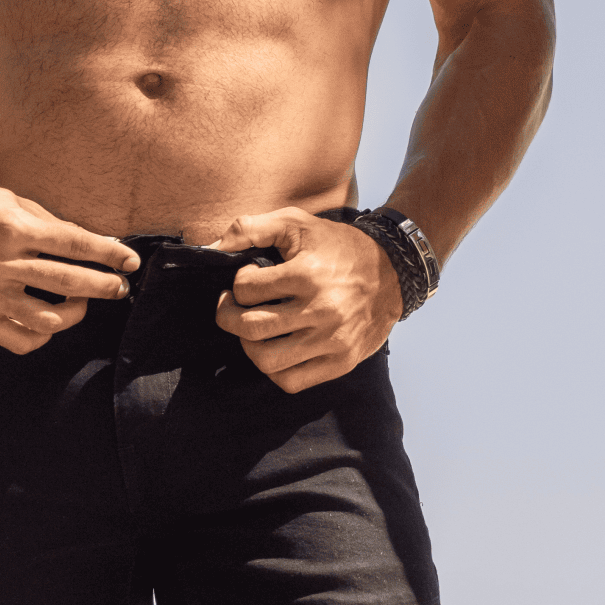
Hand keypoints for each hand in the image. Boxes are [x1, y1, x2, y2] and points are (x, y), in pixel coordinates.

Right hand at [0, 166, 138, 353]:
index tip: (131, 261)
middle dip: (103, 286)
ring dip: (75, 314)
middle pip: (68, 283)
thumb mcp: (7, 200)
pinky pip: (21, 340)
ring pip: (49, 320)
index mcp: (11, 228)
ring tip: (82, 303)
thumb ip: (47, 223)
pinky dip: (43, 336)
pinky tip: (49, 323)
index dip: (108, 254)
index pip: (74, 244)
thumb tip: (89, 244)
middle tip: (120, 287)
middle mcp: (0, 264)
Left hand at [212, 208, 402, 391]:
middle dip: (228, 317)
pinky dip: (274, 371)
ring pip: (267, 360)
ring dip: (248, 346)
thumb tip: (214, 247)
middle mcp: (319, 311)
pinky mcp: (339, 363)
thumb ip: (252, 227)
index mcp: (307, 274)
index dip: (237, 284)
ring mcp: (330, 341)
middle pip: (251, 328)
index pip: (247, 289)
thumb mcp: (297, 222)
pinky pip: (292, 381)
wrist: (391, 273)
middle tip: (230, 309)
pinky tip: (274, 352)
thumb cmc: (339, 247)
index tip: (245, 281)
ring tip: (251, 331)